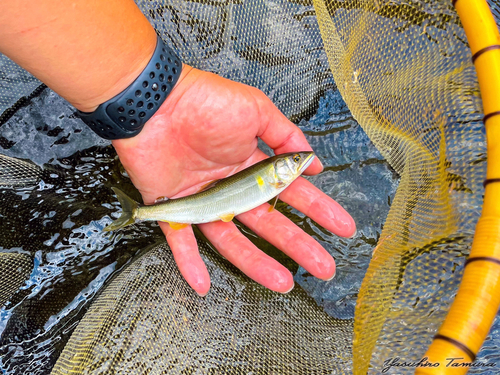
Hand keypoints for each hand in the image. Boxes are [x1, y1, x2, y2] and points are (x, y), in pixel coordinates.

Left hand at [112, 65, 355, 295]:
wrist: (156, 102)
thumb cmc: (205, 101)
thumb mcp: (256, 110)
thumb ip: (286, 136)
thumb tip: (314, 161)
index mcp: (250, 165)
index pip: (289, 193)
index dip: (317, 210)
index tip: (341, 227)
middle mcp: (229, 187)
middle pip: (267, 222)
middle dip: (298, 244)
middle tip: (323, 266)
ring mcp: (202, 199)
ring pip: (231, 239)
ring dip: (256, 263)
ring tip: (283, 283)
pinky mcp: (172, 207)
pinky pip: (181, 240)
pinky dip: (189, 263)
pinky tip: (203, 285)